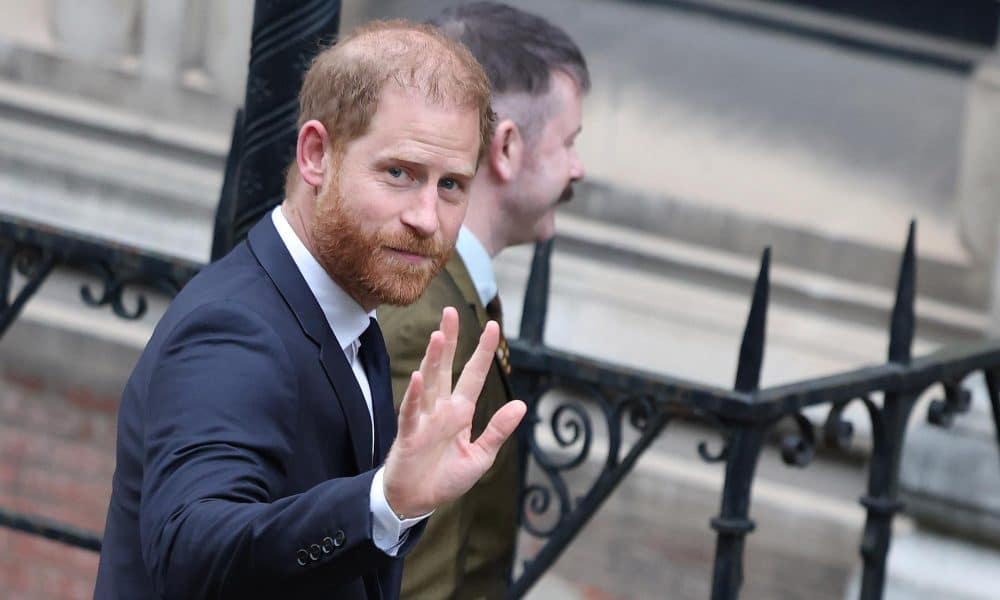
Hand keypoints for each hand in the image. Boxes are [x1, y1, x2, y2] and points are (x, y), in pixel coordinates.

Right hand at [382, 307, 525, 516]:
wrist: (417, 501)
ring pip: (429, 383)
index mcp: (460, 412)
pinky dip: (414, 395)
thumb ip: (498, 430)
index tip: (493, 326)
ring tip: (439, 335)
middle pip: (446, 368)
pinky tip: (418, 377)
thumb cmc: (446, 478)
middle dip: (449, 340)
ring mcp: (424, 419)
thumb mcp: (481, 456)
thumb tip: (521, 405)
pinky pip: (411, 412)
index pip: (473, 375)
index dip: (482, 352)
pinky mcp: (409, 435)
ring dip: (433, 360)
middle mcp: (442, 409)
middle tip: (450, 311)